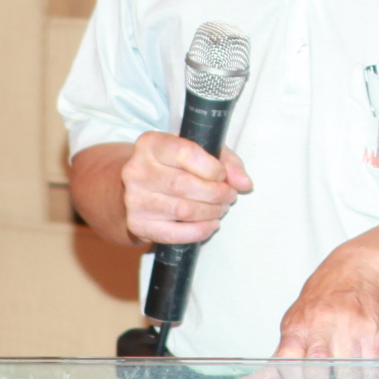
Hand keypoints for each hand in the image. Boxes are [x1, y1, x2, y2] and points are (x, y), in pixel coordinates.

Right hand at [120, 130, 252, 245]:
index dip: (212, 168)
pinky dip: (200, 231)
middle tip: (229, 195)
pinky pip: (175, 234)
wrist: (137, 186)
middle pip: (185, 185)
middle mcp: (136, 170)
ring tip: (221, 208)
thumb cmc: (175, 164)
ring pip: (183, 211)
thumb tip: (244, 183)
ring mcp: (134, 199)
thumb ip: (227, 161)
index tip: (223, 175)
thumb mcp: (201, 151)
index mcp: (151, 144)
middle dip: (217, 193)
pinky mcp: (137, 224)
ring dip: (211, 212)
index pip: (186, 154)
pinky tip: (210, 224)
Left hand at [272, 245, 378, 359]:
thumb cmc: (320, 303)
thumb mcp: (294, 325)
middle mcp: (322, 326)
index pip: (287, 360)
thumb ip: (278, 360)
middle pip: (317, 368)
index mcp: (298, 327)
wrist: (355, 270)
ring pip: (348, 375)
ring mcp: (350, 329)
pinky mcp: (373, 332)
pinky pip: (371, 369)